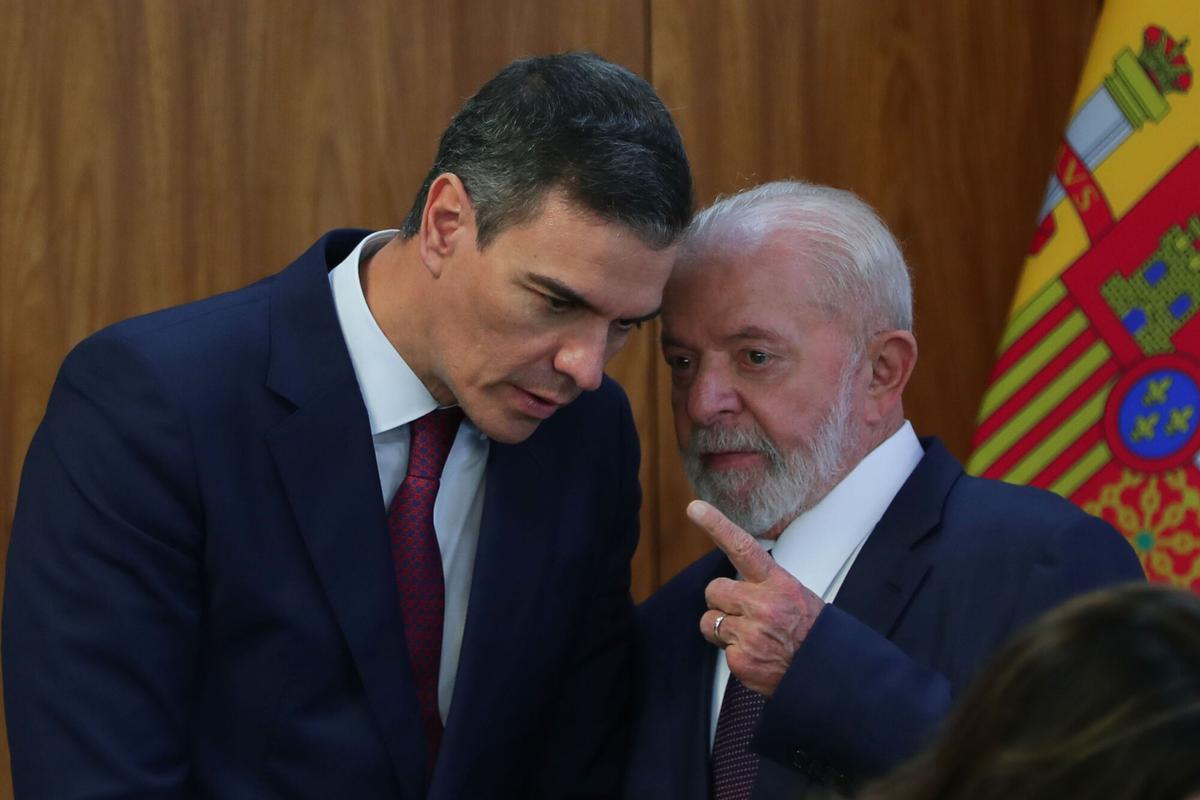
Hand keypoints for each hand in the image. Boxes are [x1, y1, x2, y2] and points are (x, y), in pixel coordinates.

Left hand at [691, 500, 824, 696]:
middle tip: (745, 614)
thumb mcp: (794, 596)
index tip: (695, 508)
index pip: (742, 547)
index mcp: (777, 583)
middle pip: (714, 589)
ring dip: (723, 629)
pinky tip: (757, 657)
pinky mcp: (741, 659)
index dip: (716, 525)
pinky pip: (720, 649)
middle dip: (722, 601)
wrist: (828, 671)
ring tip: (752, 637)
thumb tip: (732, 587)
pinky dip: (735, 654)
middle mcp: (762, 605)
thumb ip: (762, 586)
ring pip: (710, 621)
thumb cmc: (810, 631)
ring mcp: (750, 633)